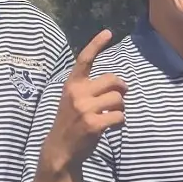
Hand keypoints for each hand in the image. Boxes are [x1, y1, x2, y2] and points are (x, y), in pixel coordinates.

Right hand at [38, 29, 125, 175]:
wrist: (60, 149)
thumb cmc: (71, 123)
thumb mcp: (73, 100)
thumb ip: (90, 89)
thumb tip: (120, 85)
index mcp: (72, 84)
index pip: (85, 60)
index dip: (96, 45)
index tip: (108, 32)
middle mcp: (77, 93)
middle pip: (113, 80)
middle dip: (122, 88)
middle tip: (121, 96)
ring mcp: (85, 108)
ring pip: (119, 99)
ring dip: (121, 108)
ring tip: (112, 116)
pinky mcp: (94, 124)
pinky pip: (120, 117)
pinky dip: (120, 122)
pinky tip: (112, 127)